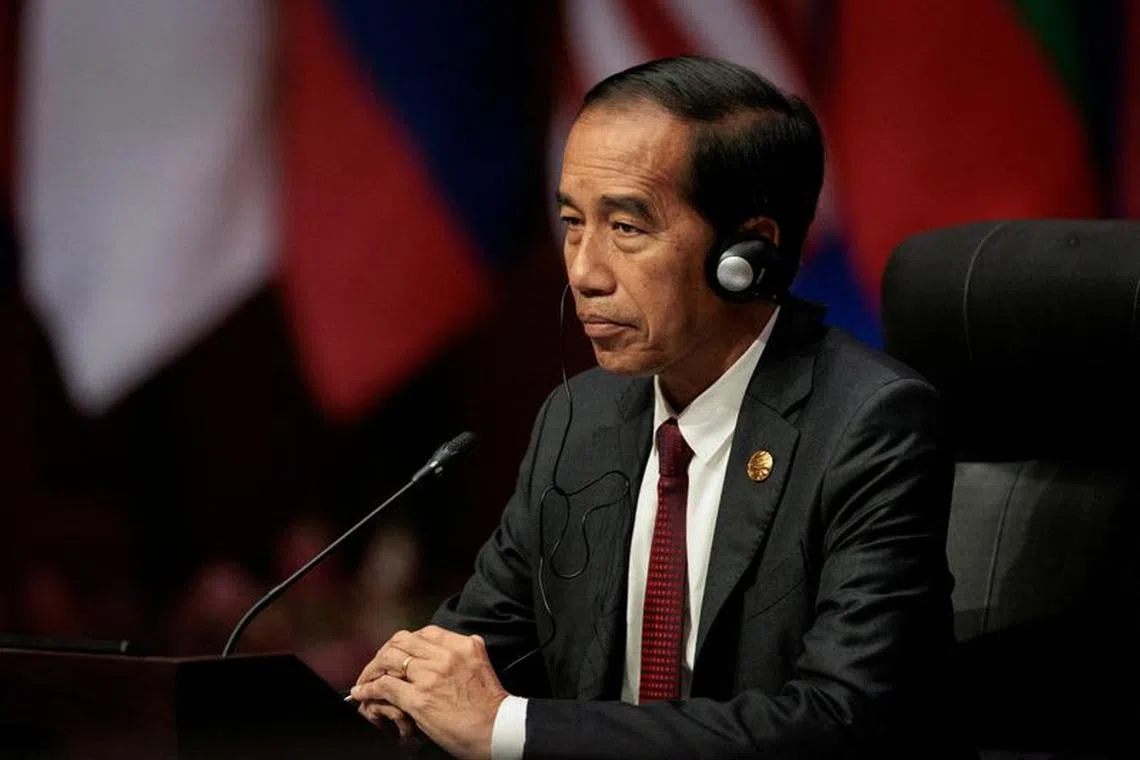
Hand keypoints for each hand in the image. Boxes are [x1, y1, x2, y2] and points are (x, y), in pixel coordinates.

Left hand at [350, 625, 507, 759]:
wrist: (498, 730)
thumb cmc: (490, 705)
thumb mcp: (482, 666)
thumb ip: (468, 652)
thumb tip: (461, 644)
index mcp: (463, 645)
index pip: (424, 633)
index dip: (404, 643)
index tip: (396, 654)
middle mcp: (446, 655)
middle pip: (402, 642)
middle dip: (384, 653)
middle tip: (376, 666)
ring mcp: (431, 676)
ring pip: (389, 660)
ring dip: (372, 670)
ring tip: (365, 680)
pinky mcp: (420, 698)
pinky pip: (385, 686)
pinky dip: (369, 689)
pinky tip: (362, 693)